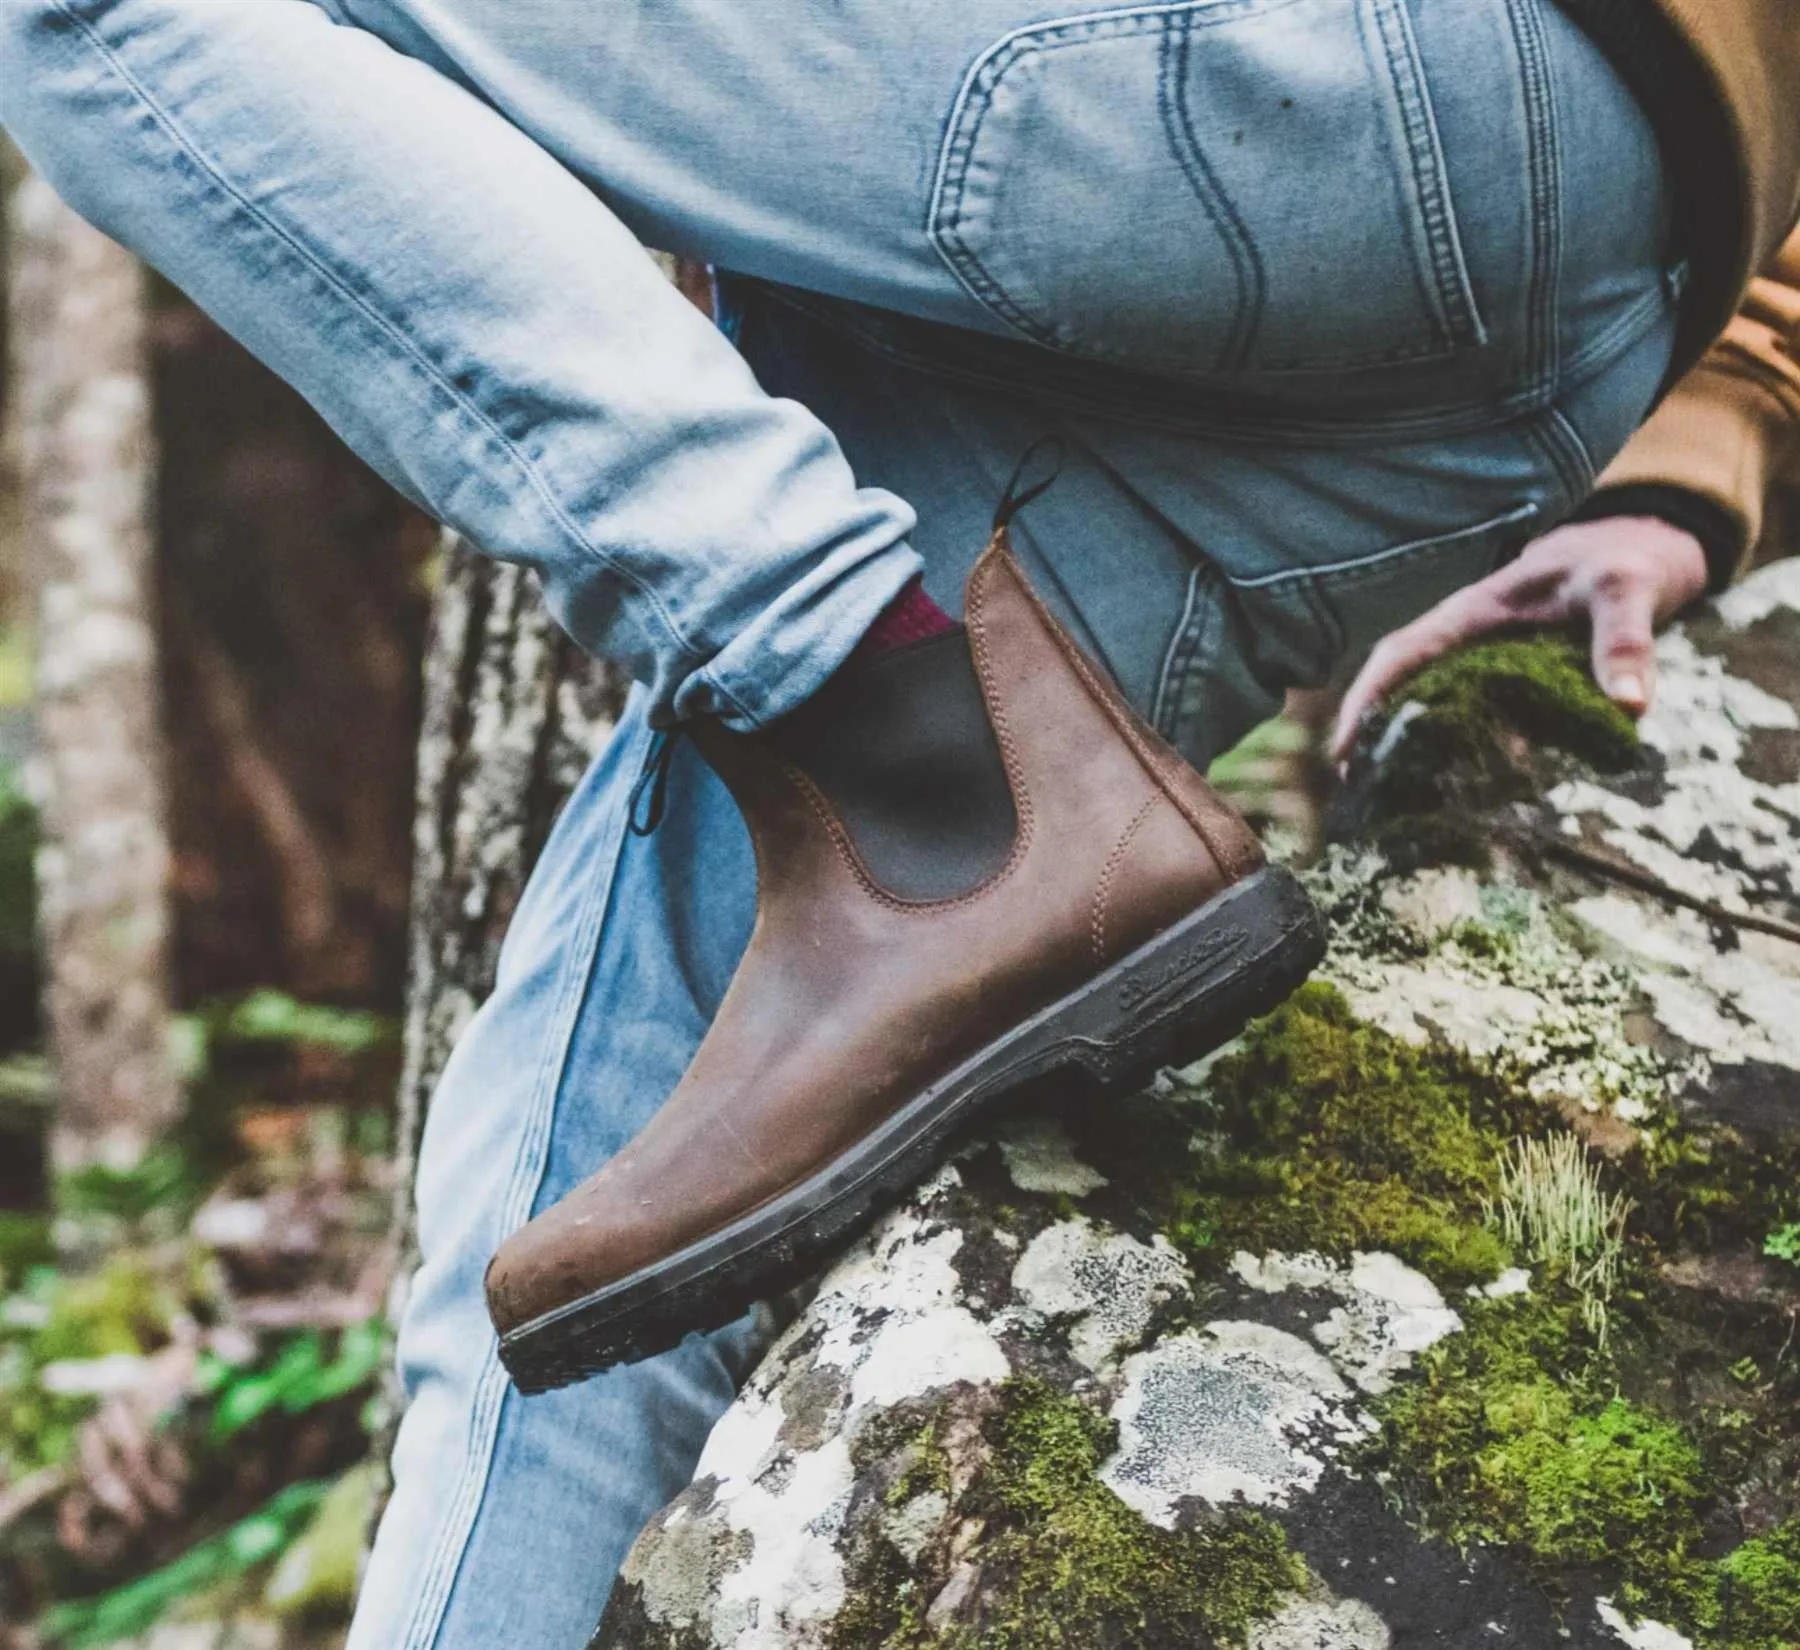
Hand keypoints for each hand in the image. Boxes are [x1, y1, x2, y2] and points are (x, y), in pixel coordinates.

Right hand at [1330, 515, 1709, 766]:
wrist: (1638, 549)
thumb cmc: (1620, 561)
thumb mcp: (1626, 590)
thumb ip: (1625, 641)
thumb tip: (1630, 709)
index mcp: (1471, 614)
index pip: (1399, 656)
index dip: (1365, 701)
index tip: (1343, 752)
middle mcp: (1466, 641)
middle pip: (1400, 689)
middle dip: (1372, 738)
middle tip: (1360, 797)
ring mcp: (1485, 662)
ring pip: (1430, 707)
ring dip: (1408, 749)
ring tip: (1393, 807)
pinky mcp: (1510, 683)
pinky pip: (1470, 719)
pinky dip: (1455, 752)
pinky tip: (1458, 793)